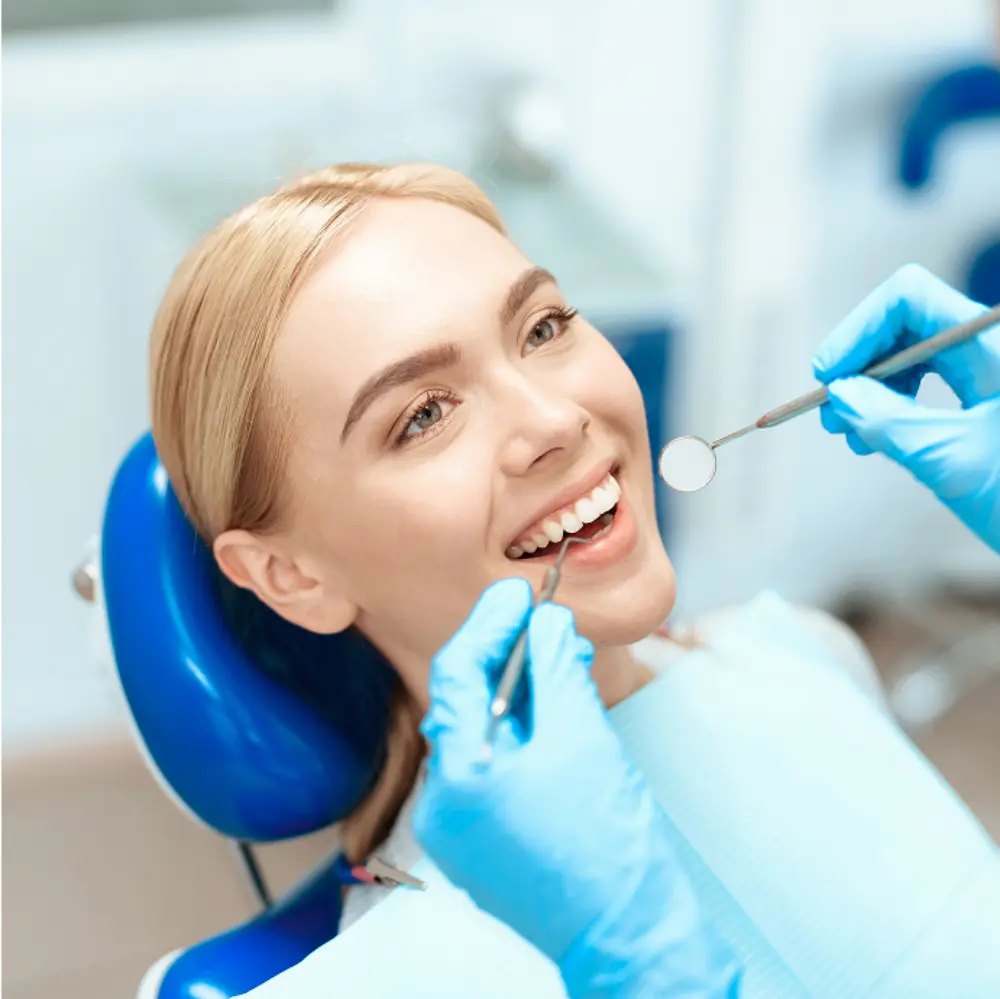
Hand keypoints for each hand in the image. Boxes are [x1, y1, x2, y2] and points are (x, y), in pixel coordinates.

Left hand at [414, 578, 739, 998]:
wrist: (630, 934)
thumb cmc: (607, 845)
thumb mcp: (581, 736)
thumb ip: (556, 668)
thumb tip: (545, 620)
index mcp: (456, 779)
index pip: (457, 675)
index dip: (489, 625)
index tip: (520, 594)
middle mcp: (444, 805)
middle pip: (468, 703)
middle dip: (509, 656)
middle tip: (546, 619)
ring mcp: (462, 828)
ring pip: (486, 734)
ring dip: (522, 692)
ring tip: (562, 658)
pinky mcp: (487, 841)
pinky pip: (497, 766)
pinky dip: (525, 730)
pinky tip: (557, 707)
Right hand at [813, 264, 999, 551]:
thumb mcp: (951, 462)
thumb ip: (889, 423)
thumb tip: (839, 395)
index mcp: (994, 348)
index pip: (909, 300)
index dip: (859, 330)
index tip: (828, 377)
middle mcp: (990, 348)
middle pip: (905, 323)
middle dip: (858, 363)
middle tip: (830, 412)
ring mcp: (989, 370)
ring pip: (910, 353)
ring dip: (869, 387)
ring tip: (849, 432)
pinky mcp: (985, 394)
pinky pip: (926, 381)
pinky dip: (892, 404)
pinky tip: (874, 435)